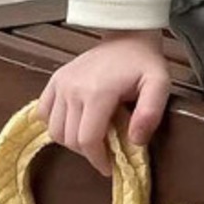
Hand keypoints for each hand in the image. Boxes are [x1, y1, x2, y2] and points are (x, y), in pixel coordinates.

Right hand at [38, 31, 170, 175]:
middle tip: (105, 151)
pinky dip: (56, 124)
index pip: (87, 140)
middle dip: (87, 152)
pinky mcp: (55, 80)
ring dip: (71, 141)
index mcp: (97, 92)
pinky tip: (74, 123)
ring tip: (92, 137)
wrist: (127, 36)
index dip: (98, 160)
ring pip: (55, 130)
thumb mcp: (159, 84)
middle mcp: (72, 88)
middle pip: (70, 139)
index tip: (110, 167)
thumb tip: (135, 142)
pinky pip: (44, 113)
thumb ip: (150, 113)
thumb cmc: (144, 63)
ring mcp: (60, 83)